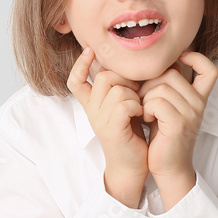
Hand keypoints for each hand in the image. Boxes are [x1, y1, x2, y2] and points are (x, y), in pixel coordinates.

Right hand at [67, 48, 147, 202]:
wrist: (132, 166)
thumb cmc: (132, 135)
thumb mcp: (123, 107)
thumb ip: (120, 88)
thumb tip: (127, 63)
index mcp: (91, 105)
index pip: (75, 81)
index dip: (80, 65)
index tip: (90, 50)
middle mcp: (92, 111)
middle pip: (104, 77)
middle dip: (126, 79)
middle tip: (137, 92)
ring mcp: (100, 120)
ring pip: (117, 89)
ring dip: (135, 95)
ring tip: (140, 107)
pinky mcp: (111, 129)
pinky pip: (124, 104)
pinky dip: (137, 106)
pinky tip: (142, 115)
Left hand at [137, 52, 217, 179]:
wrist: (168, 167)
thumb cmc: (163, 136)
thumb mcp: (166, 106)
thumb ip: (166, 86)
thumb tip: (154, 63)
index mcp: (199, 97)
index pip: (209, 69)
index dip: (196, 58)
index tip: (177, 63)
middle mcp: (199, 103)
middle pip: (171, 73)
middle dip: (150, 83)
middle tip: (143, 100)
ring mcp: (191, 113)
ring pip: (161, 87)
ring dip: (145, 98)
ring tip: (146, 112)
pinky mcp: (179, 123)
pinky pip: (157, 102)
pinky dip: (146, 108)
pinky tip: (147, 119)